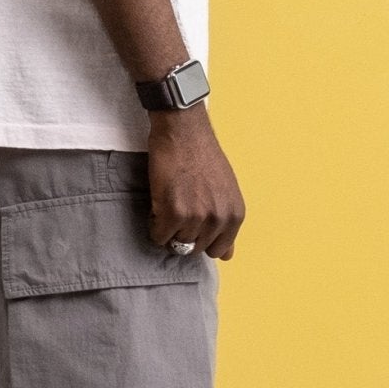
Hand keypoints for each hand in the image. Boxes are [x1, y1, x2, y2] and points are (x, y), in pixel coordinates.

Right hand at [145, 107, 245, 258]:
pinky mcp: (174, 213)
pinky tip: (157, 205)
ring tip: (167, 205)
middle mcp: (219, 219)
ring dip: (167, 229)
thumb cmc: (202, 155)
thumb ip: (226, 222)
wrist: (183, 132)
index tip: (193, 224)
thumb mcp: (226, 190)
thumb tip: (227, 255)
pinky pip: (158, 236)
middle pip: (195, 249)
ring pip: (176, 244)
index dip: (201, 238)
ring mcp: (197, 218)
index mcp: (235, 215)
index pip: (218, 250)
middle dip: (183, 234)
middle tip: (176, 210)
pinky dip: (153, 225)